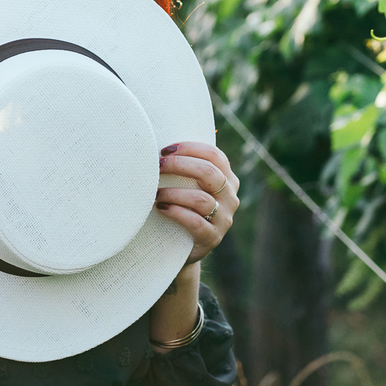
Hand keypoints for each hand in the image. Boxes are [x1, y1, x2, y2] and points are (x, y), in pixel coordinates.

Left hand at [155, 142, 238, 265]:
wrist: (185, 247)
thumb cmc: (184, 207)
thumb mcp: (190, 185)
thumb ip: (186, 166)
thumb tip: (161, 138)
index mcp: (227, 179)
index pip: (214, 155)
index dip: (190, 148)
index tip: (165, 150)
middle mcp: (230, 197)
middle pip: (209, 173)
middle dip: (180, 165)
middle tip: (158, 166)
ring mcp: (224, 218)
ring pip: (201, 199)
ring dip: (174, 192)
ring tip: (155, 193)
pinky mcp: (212, 238)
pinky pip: (196, 222)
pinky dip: (176, 212)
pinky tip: (161, 208)